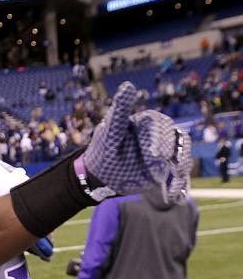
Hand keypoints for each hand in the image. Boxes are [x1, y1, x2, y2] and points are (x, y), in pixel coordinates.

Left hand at [81, 82, 189, 202]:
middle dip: (168, 155)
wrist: (98, 178)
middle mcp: (158, 136)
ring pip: (180, 155)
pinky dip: (180, 182)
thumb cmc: (102, 152)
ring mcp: (164, 153)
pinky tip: (177, 193)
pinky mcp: (165, 169)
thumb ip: (121, 111)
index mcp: (146, 123)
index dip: (158, 140)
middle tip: (154, 169)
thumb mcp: (110, 132)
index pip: (159, 126)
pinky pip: (178, 173)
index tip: (152, 155)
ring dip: (179, 167)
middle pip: (173, 141)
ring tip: (169, 178)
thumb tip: (128, 85)